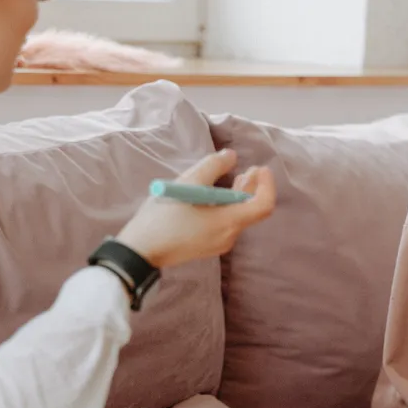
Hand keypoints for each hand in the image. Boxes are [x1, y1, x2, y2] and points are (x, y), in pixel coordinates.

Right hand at [114, 150, 275, 269]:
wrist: (140, 250)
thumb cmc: (164, 216)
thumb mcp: (188, 183)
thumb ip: (213, 166)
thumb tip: (231, 156)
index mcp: (228, 222)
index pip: (264, 205)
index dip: (267, 185)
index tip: (260, 168)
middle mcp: (228, 236)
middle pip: (251, 210)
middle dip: (253, 188)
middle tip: (250, 169)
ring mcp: (218, 244)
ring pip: (238, 217)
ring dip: (239, 196)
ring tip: (236, 178)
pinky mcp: (206, 246)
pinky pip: (226, 224)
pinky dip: (227, 207)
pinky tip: (215, 196)